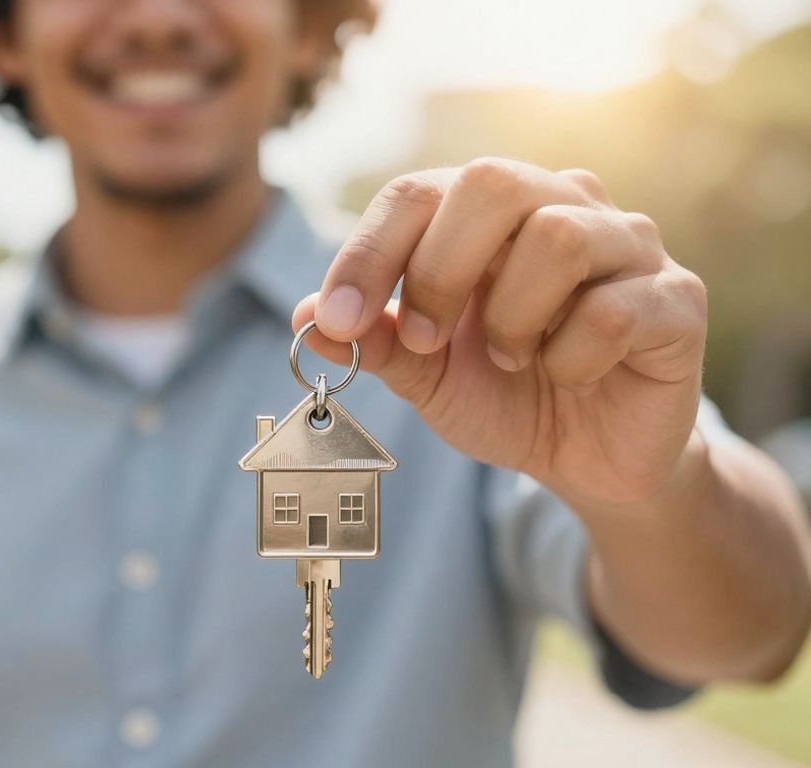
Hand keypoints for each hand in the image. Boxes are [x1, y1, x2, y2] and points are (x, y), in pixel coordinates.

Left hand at [295, 158, 709, 507]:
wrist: (590, 460)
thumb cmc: (506, 396)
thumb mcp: (426, 375)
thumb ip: (373, 341)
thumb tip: (304, 317)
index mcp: (490, 213)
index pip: (417, 192)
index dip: (368, 253)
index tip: (334, 319)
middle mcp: (563, 204)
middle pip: (492, 181)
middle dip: (441, 270)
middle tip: (429, 341)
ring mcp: (628, 245)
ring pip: (560, 237)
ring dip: (513, 317)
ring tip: (512, 359)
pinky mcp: (677, 299)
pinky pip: (614, 309)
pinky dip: (571, 357)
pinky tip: (566, 376)